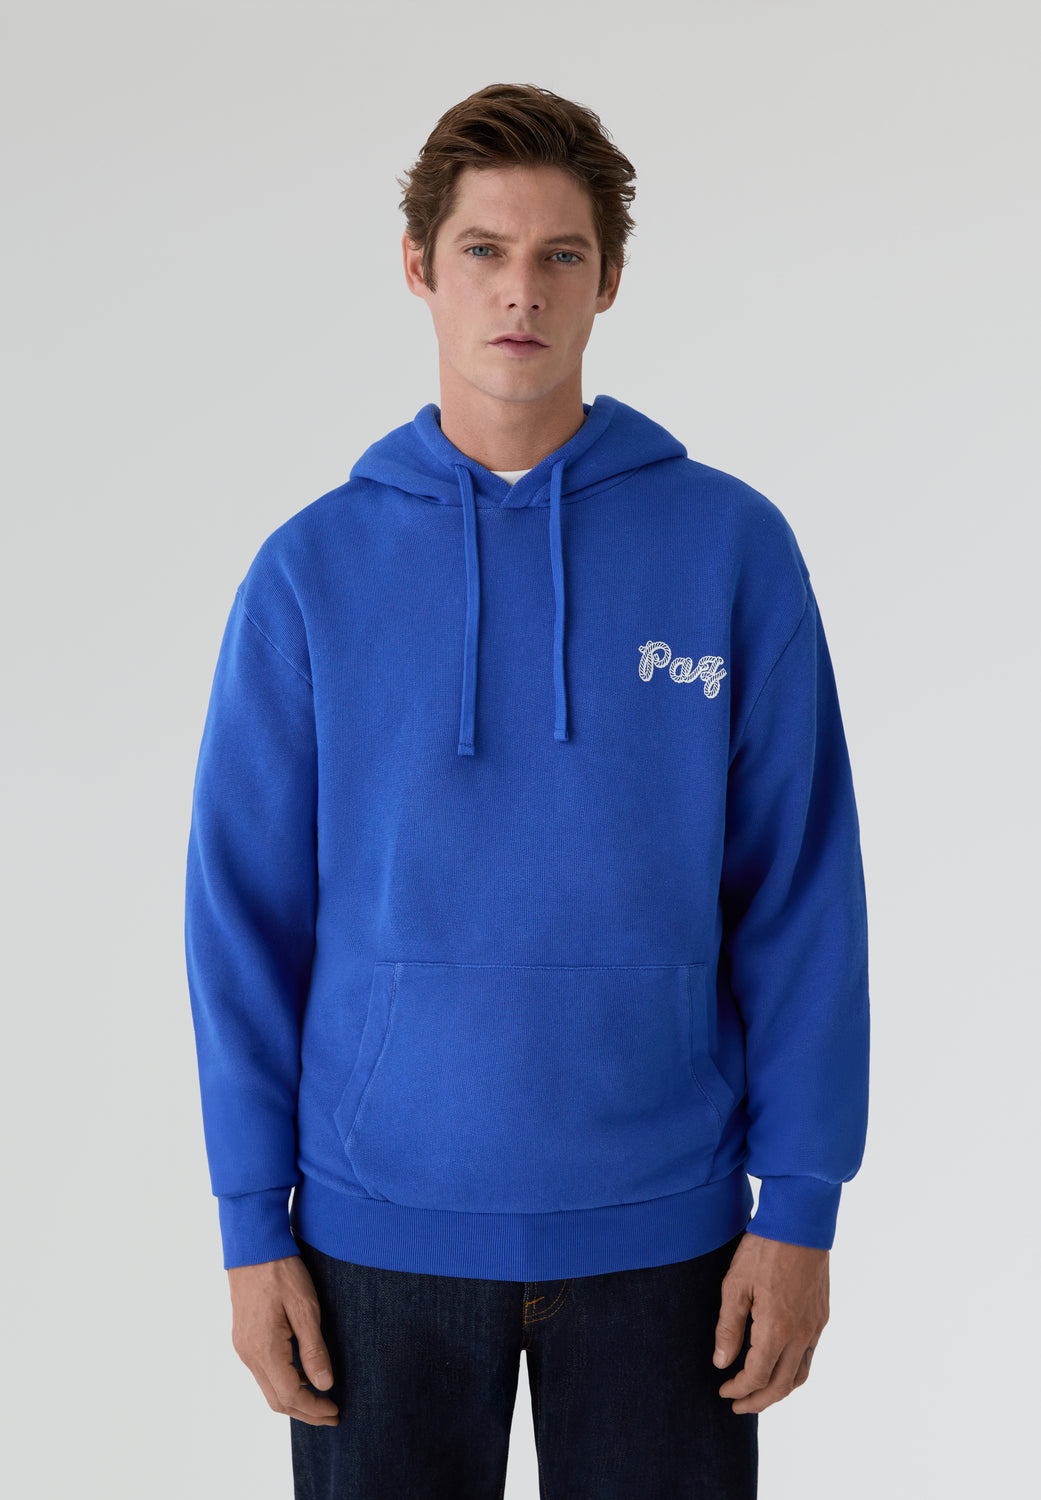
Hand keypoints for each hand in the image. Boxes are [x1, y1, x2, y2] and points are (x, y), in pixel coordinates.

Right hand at [227, 1254, 339, 1425]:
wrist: (252, 1247)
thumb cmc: (281, 1272)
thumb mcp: (305, 1307)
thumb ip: (314, 1349)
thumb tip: (325, 1385)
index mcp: (264, 1349)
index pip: (289, 1396)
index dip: (313, 1409)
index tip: (335, 1411)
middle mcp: (248, 1355)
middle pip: (276, 1400)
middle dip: (305, 1411)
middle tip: (332, 1414)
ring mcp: (243, 1347)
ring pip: (268, 1388)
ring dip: (295, 1398)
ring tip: (322, 1397)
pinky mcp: (243, 1339)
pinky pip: (263, 1372)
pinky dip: (284, 1381)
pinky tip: (303, 1373)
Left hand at [712, 1231, 828, 1413]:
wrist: (799, 1224)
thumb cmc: (764, 1250)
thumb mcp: (735, 1285)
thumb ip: (728, 1328)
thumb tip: (721, 1363)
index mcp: (777, 1329)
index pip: (757, 1376)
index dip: (739, 1389)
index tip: (723, 1390)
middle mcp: (801, 1334)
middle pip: (781, 1385)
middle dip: (758, 1400)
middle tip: (738, 1405)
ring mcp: (814, 1326)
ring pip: (800, 1374)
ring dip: (779, 1390)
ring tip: (759, 1393)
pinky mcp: (821, 1316)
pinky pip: (809, 1355)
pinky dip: (793, 1370)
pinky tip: (778, 1363)